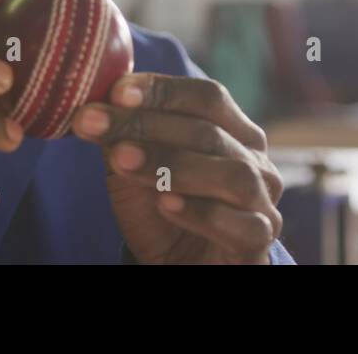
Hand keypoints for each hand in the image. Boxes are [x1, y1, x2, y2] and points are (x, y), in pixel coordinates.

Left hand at [70, 73, 283, 263]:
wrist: (179, 267)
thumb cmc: (161, 209)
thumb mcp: (134, 168)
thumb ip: (123, 135)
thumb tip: (95, 102)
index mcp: (233, 132)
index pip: (207, 98)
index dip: (163, 91)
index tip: (116, 92)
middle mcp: (255, 161)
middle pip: (209, 132)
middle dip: (146, 125)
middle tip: (95, 122)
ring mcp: (262, 203)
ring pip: (232, 174)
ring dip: (172, 164)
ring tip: (123, 160)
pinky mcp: (258, 244)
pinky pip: (241, 225)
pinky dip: (201, 212)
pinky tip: (165, 203)